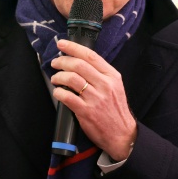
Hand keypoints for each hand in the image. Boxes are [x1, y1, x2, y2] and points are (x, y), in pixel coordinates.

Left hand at [50, 39, 136, 159]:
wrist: (122, 135)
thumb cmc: (115, 110)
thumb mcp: (114, 87)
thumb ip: (100, 74)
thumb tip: (79, 62)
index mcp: (112, 76)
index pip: (90, 55)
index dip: (73, 47)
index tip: (62, 44)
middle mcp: (104, 85)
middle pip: (78, 65)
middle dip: (62, 61)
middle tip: (55, 63)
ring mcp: (95, 98)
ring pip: (71, 79)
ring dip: (58, 76)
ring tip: (55, 79)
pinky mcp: (86, 111)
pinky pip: (67, 96)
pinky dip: (58, 92)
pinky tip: (58, 92)